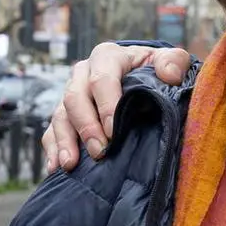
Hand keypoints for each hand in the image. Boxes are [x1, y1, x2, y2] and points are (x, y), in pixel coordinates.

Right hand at [42, 43, 190, 172]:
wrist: (143, 77)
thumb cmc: (157, 71)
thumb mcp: (170, 60)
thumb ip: (174, 61)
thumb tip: (170, 74)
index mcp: (108, 57)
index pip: (101, 79)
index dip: (106, 106)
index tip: (114, 132)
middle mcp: (83, 73)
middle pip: (75, 97)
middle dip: (86, 127)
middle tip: (100, 152)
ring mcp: (71, 94)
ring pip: (60, 115)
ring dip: (65, 140)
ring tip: (71, 164)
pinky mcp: (65, 114)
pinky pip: (51, 130)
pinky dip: (53, 149)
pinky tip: (56, 168)